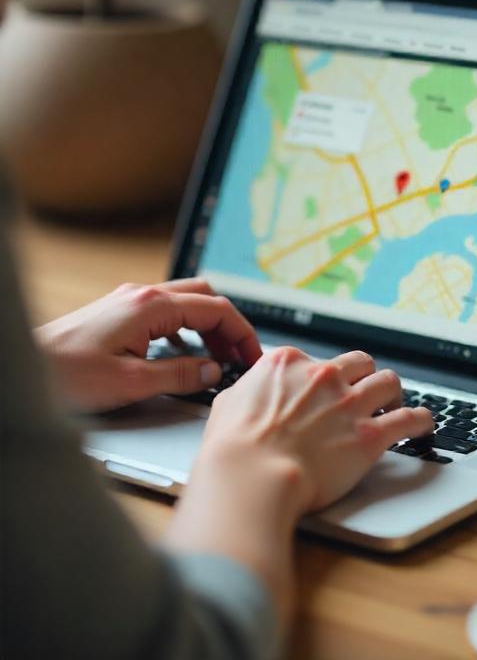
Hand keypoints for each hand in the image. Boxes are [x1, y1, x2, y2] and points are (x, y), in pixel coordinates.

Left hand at [34, 279, 262, 412]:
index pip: (216, 309)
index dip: (242, 334)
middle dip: (229, 324)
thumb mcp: (131, 383)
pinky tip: (184, 353)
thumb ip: (180, 374)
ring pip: (186, 301)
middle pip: (206, 296)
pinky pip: (167, 311)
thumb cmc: (65, 375)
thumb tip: (214, 371)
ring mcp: (128, 301)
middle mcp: (141, 296)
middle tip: (238, 356)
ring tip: (217, 358)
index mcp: (150, 306)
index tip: (252, 357)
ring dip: (208, 325)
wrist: (21, 369)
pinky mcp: (118, 313)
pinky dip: (186, 328)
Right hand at [165, 347, 433, 625]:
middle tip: (364, 394)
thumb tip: (251, 393)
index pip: (317, 359)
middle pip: (360, 363)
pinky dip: (421, 420)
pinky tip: (424, 425)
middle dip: (363, 377)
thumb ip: (250, 392)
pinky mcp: (370, 434)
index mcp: (289, 364)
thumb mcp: (228, 405)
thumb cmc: (232, 451)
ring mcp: (350, 403)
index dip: (323, 377)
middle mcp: (324, 376)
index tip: (325, 390)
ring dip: (393, 393)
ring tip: (394, 404)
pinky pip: (410, 418)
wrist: (251, 478)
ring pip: (388, 381)